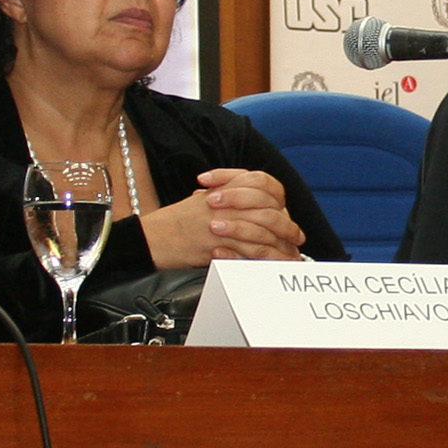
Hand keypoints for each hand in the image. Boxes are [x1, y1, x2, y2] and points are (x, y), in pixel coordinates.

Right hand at [137, 167, 307, 266]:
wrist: (152, 238)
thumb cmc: (173, 222)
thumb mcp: (201, 199)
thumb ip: (226, 195)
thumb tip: (251, 203)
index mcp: (223, 189)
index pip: (261, 183)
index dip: (278, 199)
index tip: (287, 212)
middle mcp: (225, 203)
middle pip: (268, 208)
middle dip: (287, 226)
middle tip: (296, 237)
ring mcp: (222, 223)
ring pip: (264, 231)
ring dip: (281, 245)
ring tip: (290, 255)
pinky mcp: (217, 244)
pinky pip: (249, 252)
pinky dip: (266, 260)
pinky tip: (274, 264)